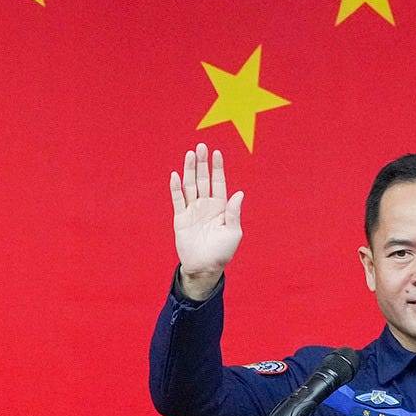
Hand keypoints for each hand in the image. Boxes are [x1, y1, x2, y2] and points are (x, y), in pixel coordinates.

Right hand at [170, 143, 242, 300]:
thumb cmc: (222, 252)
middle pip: (203, 180)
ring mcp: (192, 211)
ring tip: (190, 155)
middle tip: (201, 147)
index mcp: (220, 207)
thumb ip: (234, 213)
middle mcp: (206, 205)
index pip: (218, 183)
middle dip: (202, 164)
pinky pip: (178, 200)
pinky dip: (176, 188)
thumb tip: (239, 193)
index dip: (217, 168)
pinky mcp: (181, 219)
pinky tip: (176, 175)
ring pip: (190, 186)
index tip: (217, 153)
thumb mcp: (233, 233)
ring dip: (189, 170)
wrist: (204, 268)